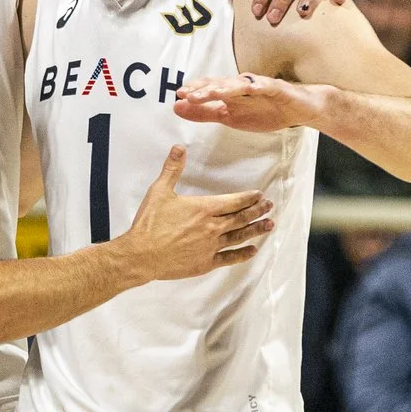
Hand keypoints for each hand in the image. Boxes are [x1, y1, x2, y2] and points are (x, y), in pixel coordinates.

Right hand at [114, 146, 273, 280]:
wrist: (141, 255)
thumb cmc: (150, 224)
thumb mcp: (159, 191)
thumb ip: (172, 169)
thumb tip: (179, 148)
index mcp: (203, 208)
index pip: (234, 201)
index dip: (248, 197)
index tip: (259, 195)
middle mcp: (212, 227)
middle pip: (241, 218)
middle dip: (257, 211)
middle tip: (269, 207)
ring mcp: (210, 246)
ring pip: (239, 236)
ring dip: (256, 230)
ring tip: (269, 225)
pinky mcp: (205, 263)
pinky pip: (229, 258)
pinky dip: (243, 254)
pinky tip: (253, 251)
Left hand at [172, 72, 322, 134]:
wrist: (299, 109)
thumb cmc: (265, 110)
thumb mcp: (231, 117)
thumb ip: (204, 113)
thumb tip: (177, 107)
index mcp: (230, 93)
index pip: (210, 88)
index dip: (195, 91)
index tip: (179, 95)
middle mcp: (242, 86)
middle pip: (220, 84)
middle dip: (204, 89)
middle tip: (187, 93)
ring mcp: (259, 85)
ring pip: (239, 84)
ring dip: (225, 88)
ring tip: (211, 93)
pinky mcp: (277, 88)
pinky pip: (266, 86)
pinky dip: (258, 86)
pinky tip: (251, 88)